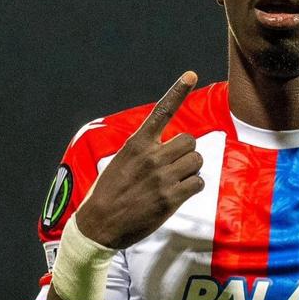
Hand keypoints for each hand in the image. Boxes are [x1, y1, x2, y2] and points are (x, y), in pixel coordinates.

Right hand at [75, 71, 203, 248]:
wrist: (99, 224)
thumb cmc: (109, 193)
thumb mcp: (120, 161)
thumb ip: (144, 150)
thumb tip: (167, 147)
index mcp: (136, 144)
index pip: (161, 111)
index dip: (178, 91)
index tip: (191, 75)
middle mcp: (151, 157)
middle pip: (190, 141)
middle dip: (187, 152)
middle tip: (175, 165)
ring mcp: (162, 177)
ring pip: (197, 161)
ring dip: (191, 170)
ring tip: (175, 180)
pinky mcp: (171, 198)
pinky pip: (198, 183)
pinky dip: (193, 187)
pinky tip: (179, 193)